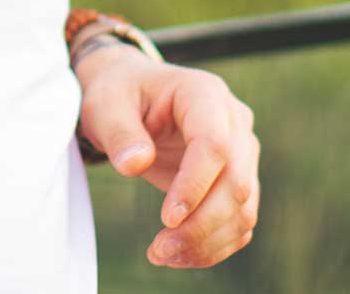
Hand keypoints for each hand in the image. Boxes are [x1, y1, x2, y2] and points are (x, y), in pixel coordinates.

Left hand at [75, 53, 261, 269]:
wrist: (133, 96)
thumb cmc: (120, 96)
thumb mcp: (106, 106)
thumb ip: (118, 133)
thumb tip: (135, 165)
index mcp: (205, 94)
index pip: (214, 144)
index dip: (194, 185)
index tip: (165, 219)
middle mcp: (234, 121)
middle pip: (236, 181)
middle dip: (201, 225)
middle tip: (158, 251)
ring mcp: (242, 151)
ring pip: (244, 207)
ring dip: (207, 241)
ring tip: (162, 255)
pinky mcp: (239, 178)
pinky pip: (239, 220)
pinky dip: (214, 244)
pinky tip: (179, 254)